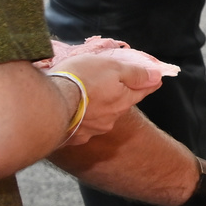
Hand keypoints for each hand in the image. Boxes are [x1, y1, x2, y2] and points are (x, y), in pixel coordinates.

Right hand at [46, 47, 172, 141]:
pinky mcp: (73, 137)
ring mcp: (92, 130)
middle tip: (109, 85)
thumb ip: (135, 74)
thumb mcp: (111, 67)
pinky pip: (80, 127)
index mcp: (122, 100)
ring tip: (85, 98)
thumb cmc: (80, 80)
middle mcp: (110, 119)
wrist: (49, 104)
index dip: (148, 83)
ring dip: (96, 108)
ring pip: (100, 117)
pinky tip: (70, 113)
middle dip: (118, 95)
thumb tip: (157, 77)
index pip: (142, 91)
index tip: (155, 81)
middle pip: (120, 104)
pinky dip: (78, 119)